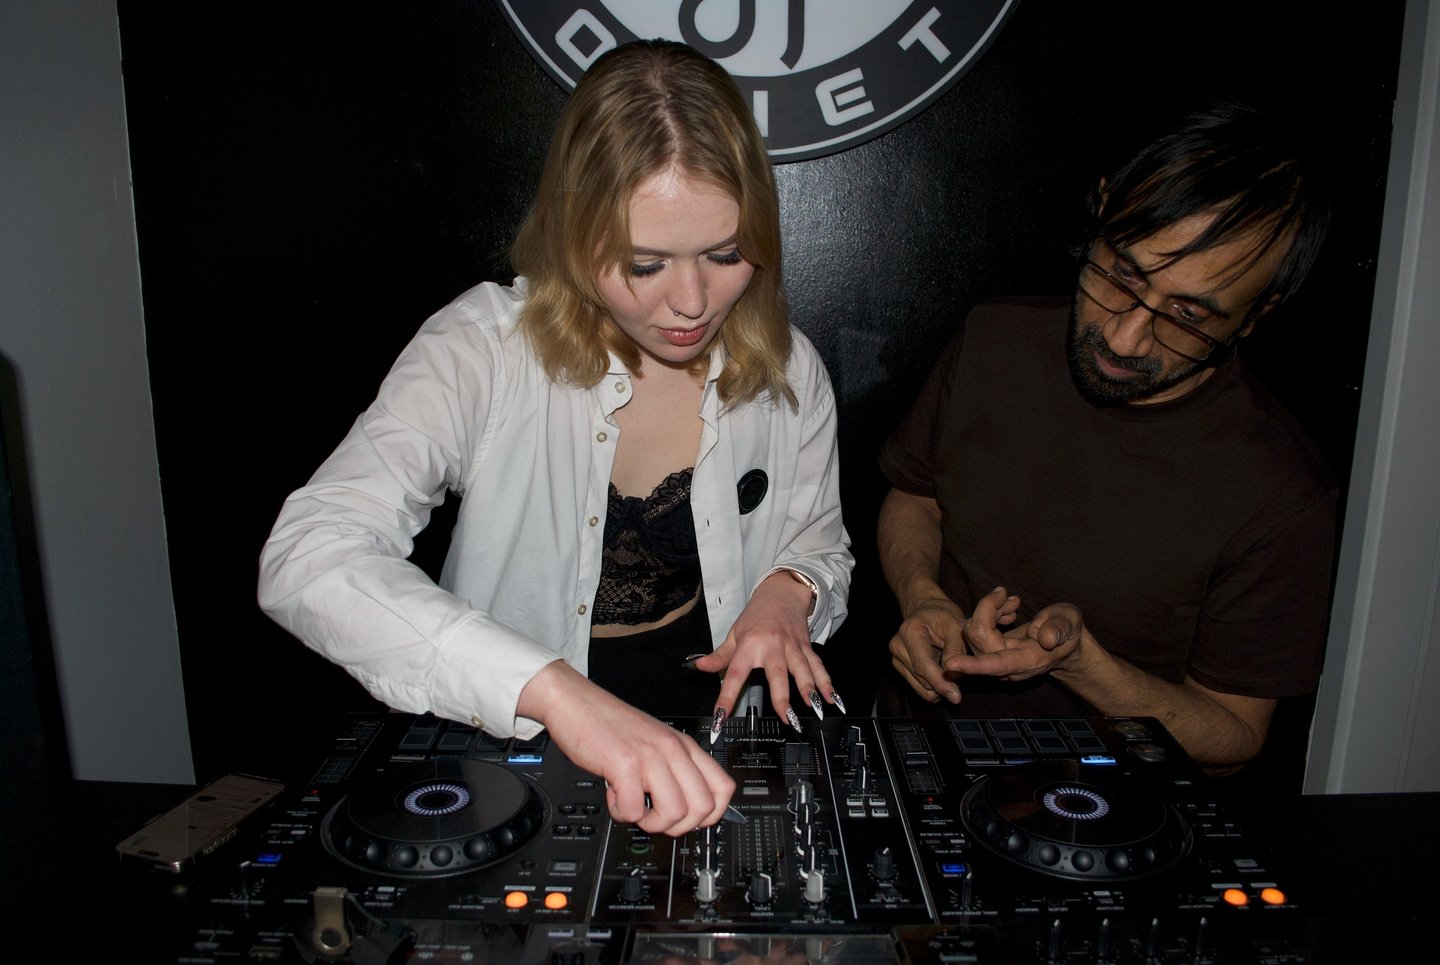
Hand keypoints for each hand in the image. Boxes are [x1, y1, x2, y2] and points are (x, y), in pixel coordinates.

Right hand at [518, 661, 733, 835]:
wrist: (576, 703)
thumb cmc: (610, 725)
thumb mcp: (655, 742)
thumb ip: (673, 769)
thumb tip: (686, 810)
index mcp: (684, 745)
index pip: (724, 788)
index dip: (711, 815)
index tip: (689, 819)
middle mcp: (673, 750)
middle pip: (704, 808)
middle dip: (679, 826)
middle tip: (656, 816)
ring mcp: (650, 757)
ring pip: (675, 814)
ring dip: (651, 822)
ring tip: (633, 805)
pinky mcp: (624, 765)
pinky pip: (634, 811)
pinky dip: (622, 813)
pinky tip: (614, 795)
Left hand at [690, 571, 834, 723]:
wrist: (781, 592)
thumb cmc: (756, 615)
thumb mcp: (734, 634)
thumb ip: (719, 656)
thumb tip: (698, 667)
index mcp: (749, 645)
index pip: (734, 674)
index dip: (727, 697)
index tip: (721, 718)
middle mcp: (772, 646)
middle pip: (778, 674)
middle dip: (783, 697)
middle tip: (786, 718)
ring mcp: (792, 647)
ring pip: (803, 670)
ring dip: (811, 690)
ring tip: (816, 709)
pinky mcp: (807, 647)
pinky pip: (819, 666)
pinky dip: (828, 683)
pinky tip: (834, 699)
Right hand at [887, 595, 968, 702]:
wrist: (927, 610)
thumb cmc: (944, 617)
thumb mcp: (957, 626)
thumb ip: (955, 650)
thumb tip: (953, 676)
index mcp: (910, 632)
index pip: (923, 665)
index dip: (940, 683)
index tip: (956, 697)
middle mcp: (898, 646)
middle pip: (922, 680)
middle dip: (944, 684)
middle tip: (962, 676)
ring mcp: (896, 657)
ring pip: (921, 688)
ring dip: (939, 685)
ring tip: (950, 669)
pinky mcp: (899, 666)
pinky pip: (919, 687)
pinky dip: (934, 685)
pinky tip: (941, 671)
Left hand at [946, 587, 1082, 680]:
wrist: (1067, 643)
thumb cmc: (1069, 631)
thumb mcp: (1070, 624)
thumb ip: (1060, 629)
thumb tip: (1045, 638)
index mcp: (1027, 662)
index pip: (995, 665)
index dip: (973, 664)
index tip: (952, 663)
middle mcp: (1007, 665)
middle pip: (978, 638)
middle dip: (987, 609)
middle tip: (1007, 593)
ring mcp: (996, 658)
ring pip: (975, 631)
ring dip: (989, 609)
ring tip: (1012, 600)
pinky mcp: (990, 650)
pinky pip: (977, 629)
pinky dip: (988, 612)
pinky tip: (1007, 606)